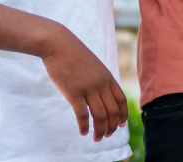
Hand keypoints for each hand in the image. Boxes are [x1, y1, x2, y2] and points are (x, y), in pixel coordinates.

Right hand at [41, 27, 127, 141]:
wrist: (59, 44)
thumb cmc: (74, 55)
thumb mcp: (93, 65)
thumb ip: (99, 79)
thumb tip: (101, 93)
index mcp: (107, 76)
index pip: (121, 99)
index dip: (123, 114)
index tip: (122, 125)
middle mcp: (101, 83)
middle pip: (113, 110)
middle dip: (112, 126)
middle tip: (107, 135)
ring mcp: (88, 88)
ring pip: (100, 116)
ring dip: (100, 130)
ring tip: (97, 138)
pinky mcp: (74, 92)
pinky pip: (82, 115)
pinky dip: (85, 126)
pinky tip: (83, 132)